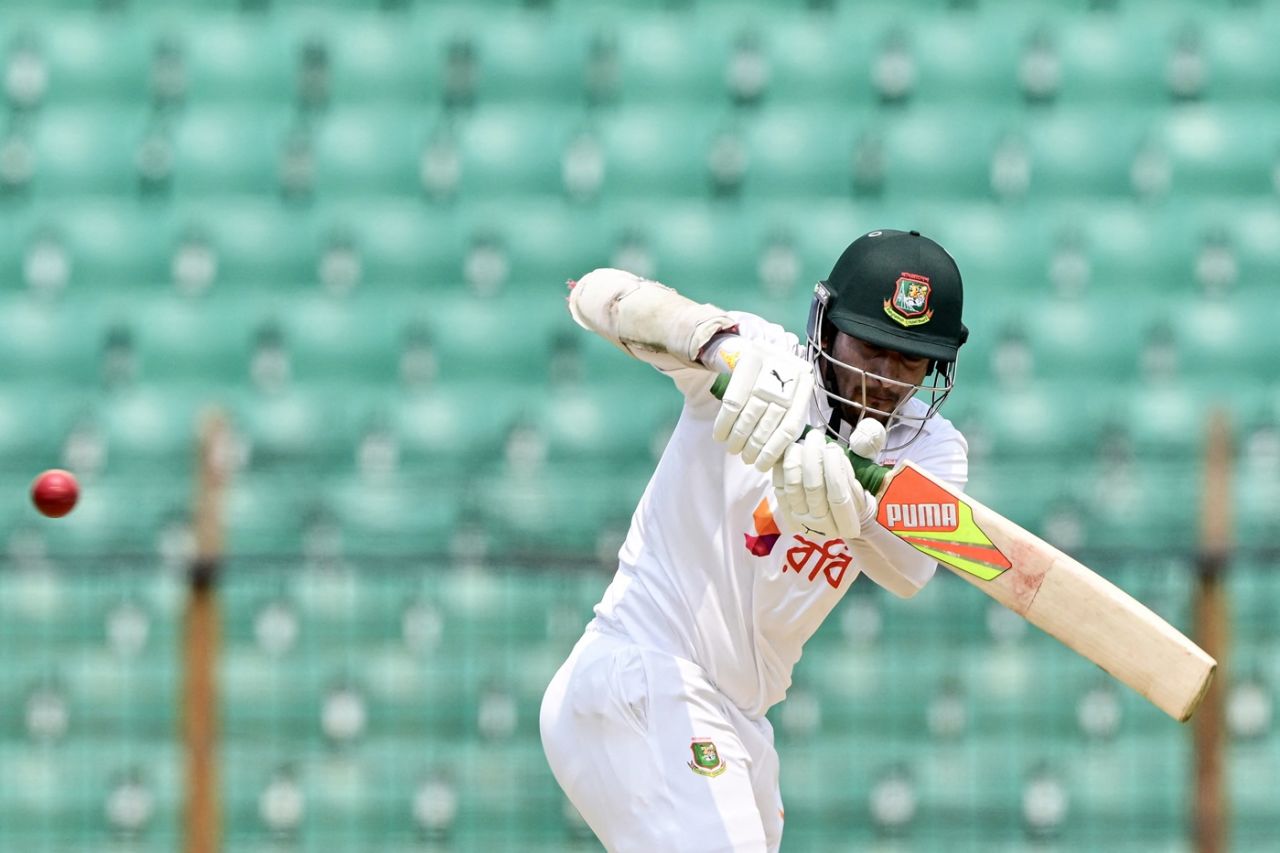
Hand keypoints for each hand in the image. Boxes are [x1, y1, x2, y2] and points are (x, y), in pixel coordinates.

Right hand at [711, 341, 813, 471]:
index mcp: (804, 384)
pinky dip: (724, 423)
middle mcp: (789, 374)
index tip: (761, 466)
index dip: (773, 450)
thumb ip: (787, 420)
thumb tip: (779, 457)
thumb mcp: (788, 395)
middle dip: (754, 446)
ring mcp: (768, 367)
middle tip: (745, 459)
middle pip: (768, 421)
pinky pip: (732, 402)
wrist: (754, 347)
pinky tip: (719, 436)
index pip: (789, 427)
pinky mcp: (747, 363)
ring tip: (733, 450)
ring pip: (750, 414)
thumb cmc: (773, 379)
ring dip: (738, 437)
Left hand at [772, 421, 884, 539]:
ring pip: (793, 486)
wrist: (835, 518)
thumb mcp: (861, 484)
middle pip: (814, 488)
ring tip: (801, 442)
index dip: (834, 468)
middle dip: (813, 457)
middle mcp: (824, 529)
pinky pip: (779, 487)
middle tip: (815, 437)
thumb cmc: (852, 496)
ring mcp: (801, 523)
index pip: (839, 495)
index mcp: (849, 525)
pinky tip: (790, 453)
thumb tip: (840, 444)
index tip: (832, 447)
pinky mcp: (785, 514)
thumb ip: (854, 466)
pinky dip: (782, 467)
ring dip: (796, 459)